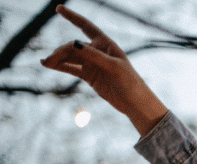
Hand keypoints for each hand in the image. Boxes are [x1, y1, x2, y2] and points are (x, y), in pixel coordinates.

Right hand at [40, 5, 167, 135]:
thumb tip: (73, 43)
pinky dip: (60, 67)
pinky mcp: (89, 76)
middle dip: (61, 51)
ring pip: (70, 57)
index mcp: (106, 44)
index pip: (86, 27)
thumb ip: (94, 56)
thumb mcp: (113, 67)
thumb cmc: (129, 82)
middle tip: (51, 60)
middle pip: (73, 46)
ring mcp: (92, 64)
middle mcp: (97, 52)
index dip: (73, 17)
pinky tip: (49, 65)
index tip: (59, 8)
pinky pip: (71, 68)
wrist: (134, 103)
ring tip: (45, 63)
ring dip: (57, 59)